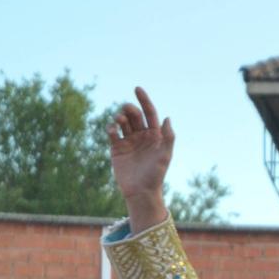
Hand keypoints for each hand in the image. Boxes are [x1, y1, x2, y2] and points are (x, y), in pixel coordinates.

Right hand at [106, 87, 173, 207]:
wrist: (140, 191)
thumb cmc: (156, 174)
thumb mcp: (165, 155)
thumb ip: (168, 137)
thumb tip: (167, 117)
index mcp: (155, 135)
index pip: (150, 113)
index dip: (144, 100)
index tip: (137, 88)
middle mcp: (142, 136)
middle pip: (135, 114)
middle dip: (130, 109)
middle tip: (127, 113)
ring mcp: (128, 141)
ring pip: (122, 121)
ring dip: (120, 116)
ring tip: (119, 120)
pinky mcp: (116, 148)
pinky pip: (112, 132)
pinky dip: (111, 128)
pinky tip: (113, 130)